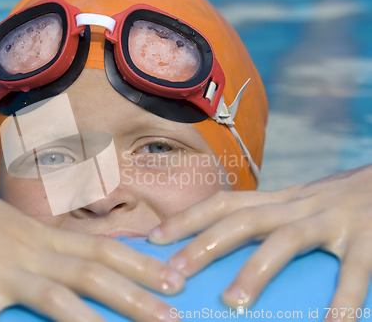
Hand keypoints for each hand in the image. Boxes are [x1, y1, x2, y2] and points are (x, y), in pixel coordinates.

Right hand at [0, 146, 182, 321]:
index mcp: (42, 237)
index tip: (173, 277)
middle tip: (175, 314)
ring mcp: (1, 271)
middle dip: (138, 296)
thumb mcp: (9, 229)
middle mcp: (31, 252)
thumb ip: (38, 248)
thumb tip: (64, 265)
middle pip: (95, 274)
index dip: (141, 265)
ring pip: (60, 300)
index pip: (103, 249)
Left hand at [148, 165, 371, 321]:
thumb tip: (228, 249)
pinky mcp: (370, 240)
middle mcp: (300, 206)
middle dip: (205, 244)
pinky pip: (353, 274)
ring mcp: (334, 221)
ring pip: (286, 240)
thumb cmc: (342, 202)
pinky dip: (341, 302)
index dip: (187, 218)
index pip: (224, 203)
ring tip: (232, 301)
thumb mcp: (302, 206)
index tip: (153, 239)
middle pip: (243, 220)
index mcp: (281, 200)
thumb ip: (271, 222)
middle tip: (174, 273)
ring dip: (256, 270)